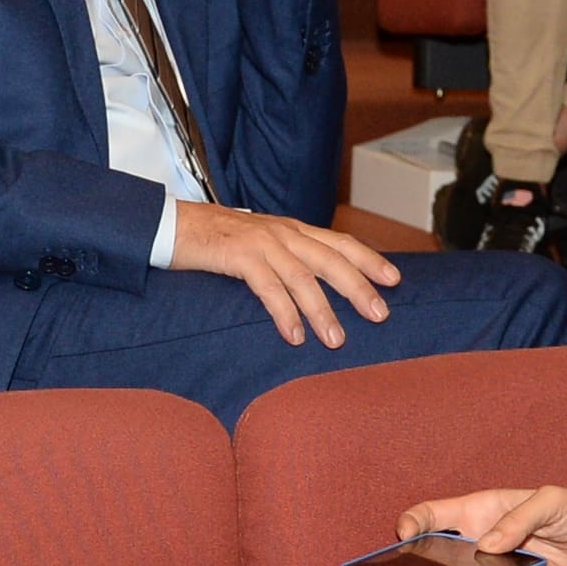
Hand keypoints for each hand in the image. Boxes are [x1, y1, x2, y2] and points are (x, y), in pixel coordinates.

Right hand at [168, 199, 398, 346]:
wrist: (171, 225)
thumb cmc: (216, 240)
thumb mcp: (260, 246)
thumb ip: (288, 259)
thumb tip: (315, 286)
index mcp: (292, 229)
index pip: (339, 242)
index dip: (369, 259)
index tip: (394, 280)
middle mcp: (283, 232)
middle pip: (331, 259)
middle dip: (358, 287)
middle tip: (380, 314)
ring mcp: (261, 243)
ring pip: (303, 277)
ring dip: (322, 311)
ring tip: (336, 340)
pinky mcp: (238, 255)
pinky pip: (268, 287)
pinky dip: (284, 313)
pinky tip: (294, 336)